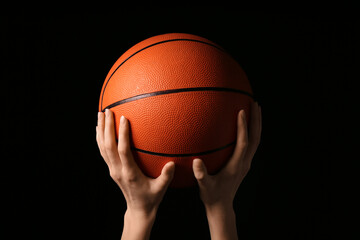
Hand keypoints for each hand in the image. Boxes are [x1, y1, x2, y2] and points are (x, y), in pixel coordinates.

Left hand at [96, 109, 174, 239]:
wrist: (138, 209)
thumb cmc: (151, 198)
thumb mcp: (161, 188)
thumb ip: (166, 176)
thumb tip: (172, 163)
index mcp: (130, 174)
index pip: (123, 151)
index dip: (121, 134)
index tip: (123, 119)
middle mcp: (118, 171)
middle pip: (107, 146)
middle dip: (106, 127)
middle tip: (107, 111)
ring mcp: (113, 170)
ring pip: (102, 148)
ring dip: (100, 131)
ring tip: (100, 115)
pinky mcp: (112, 170)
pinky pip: (103, 152)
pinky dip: (100, 139)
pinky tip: (99, 129)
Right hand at [192, 102, 261, 239]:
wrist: (221, 206)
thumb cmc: (212, 196)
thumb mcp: (205, 186)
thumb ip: (201, 175)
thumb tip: (196, 162)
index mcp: (237, 166)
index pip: (243, 143)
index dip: (243, 127)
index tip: (242, 111)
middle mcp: (245, 162)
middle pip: (256, 138)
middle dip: (257, 121)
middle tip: (255, 103)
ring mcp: (246, 163)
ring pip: (256, 141)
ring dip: (257, 124)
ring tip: (255, 109)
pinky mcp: (243, 163)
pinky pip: (250, 144)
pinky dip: (251, 132)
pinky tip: (245, 124)